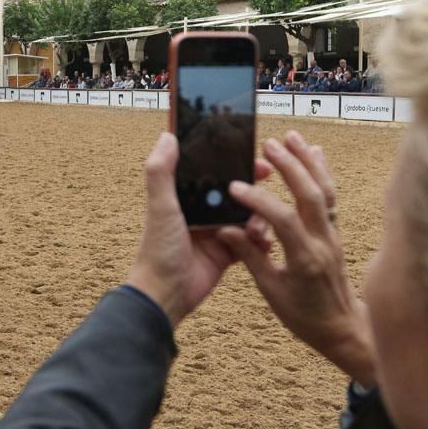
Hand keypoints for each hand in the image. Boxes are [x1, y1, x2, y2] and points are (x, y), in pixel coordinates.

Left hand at [125, 133, 267, 325]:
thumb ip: (161, 171)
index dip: (235, 161)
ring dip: (260, 216)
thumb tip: (168, 135)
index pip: (214, 170)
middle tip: (269, 181)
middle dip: (255, 186)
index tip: (256, 157)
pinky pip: (251, 241)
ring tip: (258, 228)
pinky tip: (263, 243)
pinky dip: (260, 240)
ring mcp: (217, 230)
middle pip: (236, 190)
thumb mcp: (160, 206)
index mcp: (186, 195)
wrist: (166, 293)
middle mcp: (202, 209)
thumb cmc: (158, 248)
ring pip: (248, 214)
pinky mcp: (228, 252)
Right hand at [216, 132, 375, 384]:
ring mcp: (332, 235)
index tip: (235, 188)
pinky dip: (322, 172)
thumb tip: (226, 229)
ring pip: (325, 190)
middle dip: (290, 167)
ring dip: (308, 161)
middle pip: (310, 195)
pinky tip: (314, 152)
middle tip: (268, 145)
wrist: (342, 329)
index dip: (259, 202)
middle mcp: (323, 242)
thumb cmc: (304, 316)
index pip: (283, 221)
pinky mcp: (334, 232)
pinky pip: (330, 196)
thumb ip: (250, 256)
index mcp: (305, 259)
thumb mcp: (270, 292)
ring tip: (291, 137)